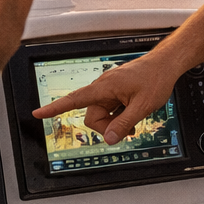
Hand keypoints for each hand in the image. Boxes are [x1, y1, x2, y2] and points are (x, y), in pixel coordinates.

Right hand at [32, 54, 182, 143]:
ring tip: (135, 117)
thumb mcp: (143, 106)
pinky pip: (111, 109)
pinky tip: (133, 114)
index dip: (54, 108)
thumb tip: (108, 139)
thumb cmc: (156, 78)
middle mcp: (103, 87)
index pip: (74, 100)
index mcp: (105, 87)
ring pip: (103, 114)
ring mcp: (110, 89)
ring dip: (115, 121)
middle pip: (92, 116)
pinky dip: (119, 115)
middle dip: (107, 126)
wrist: (166, 64)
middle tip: (128, 126)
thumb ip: (124, 124)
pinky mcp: (116, 91)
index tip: (38, 114)